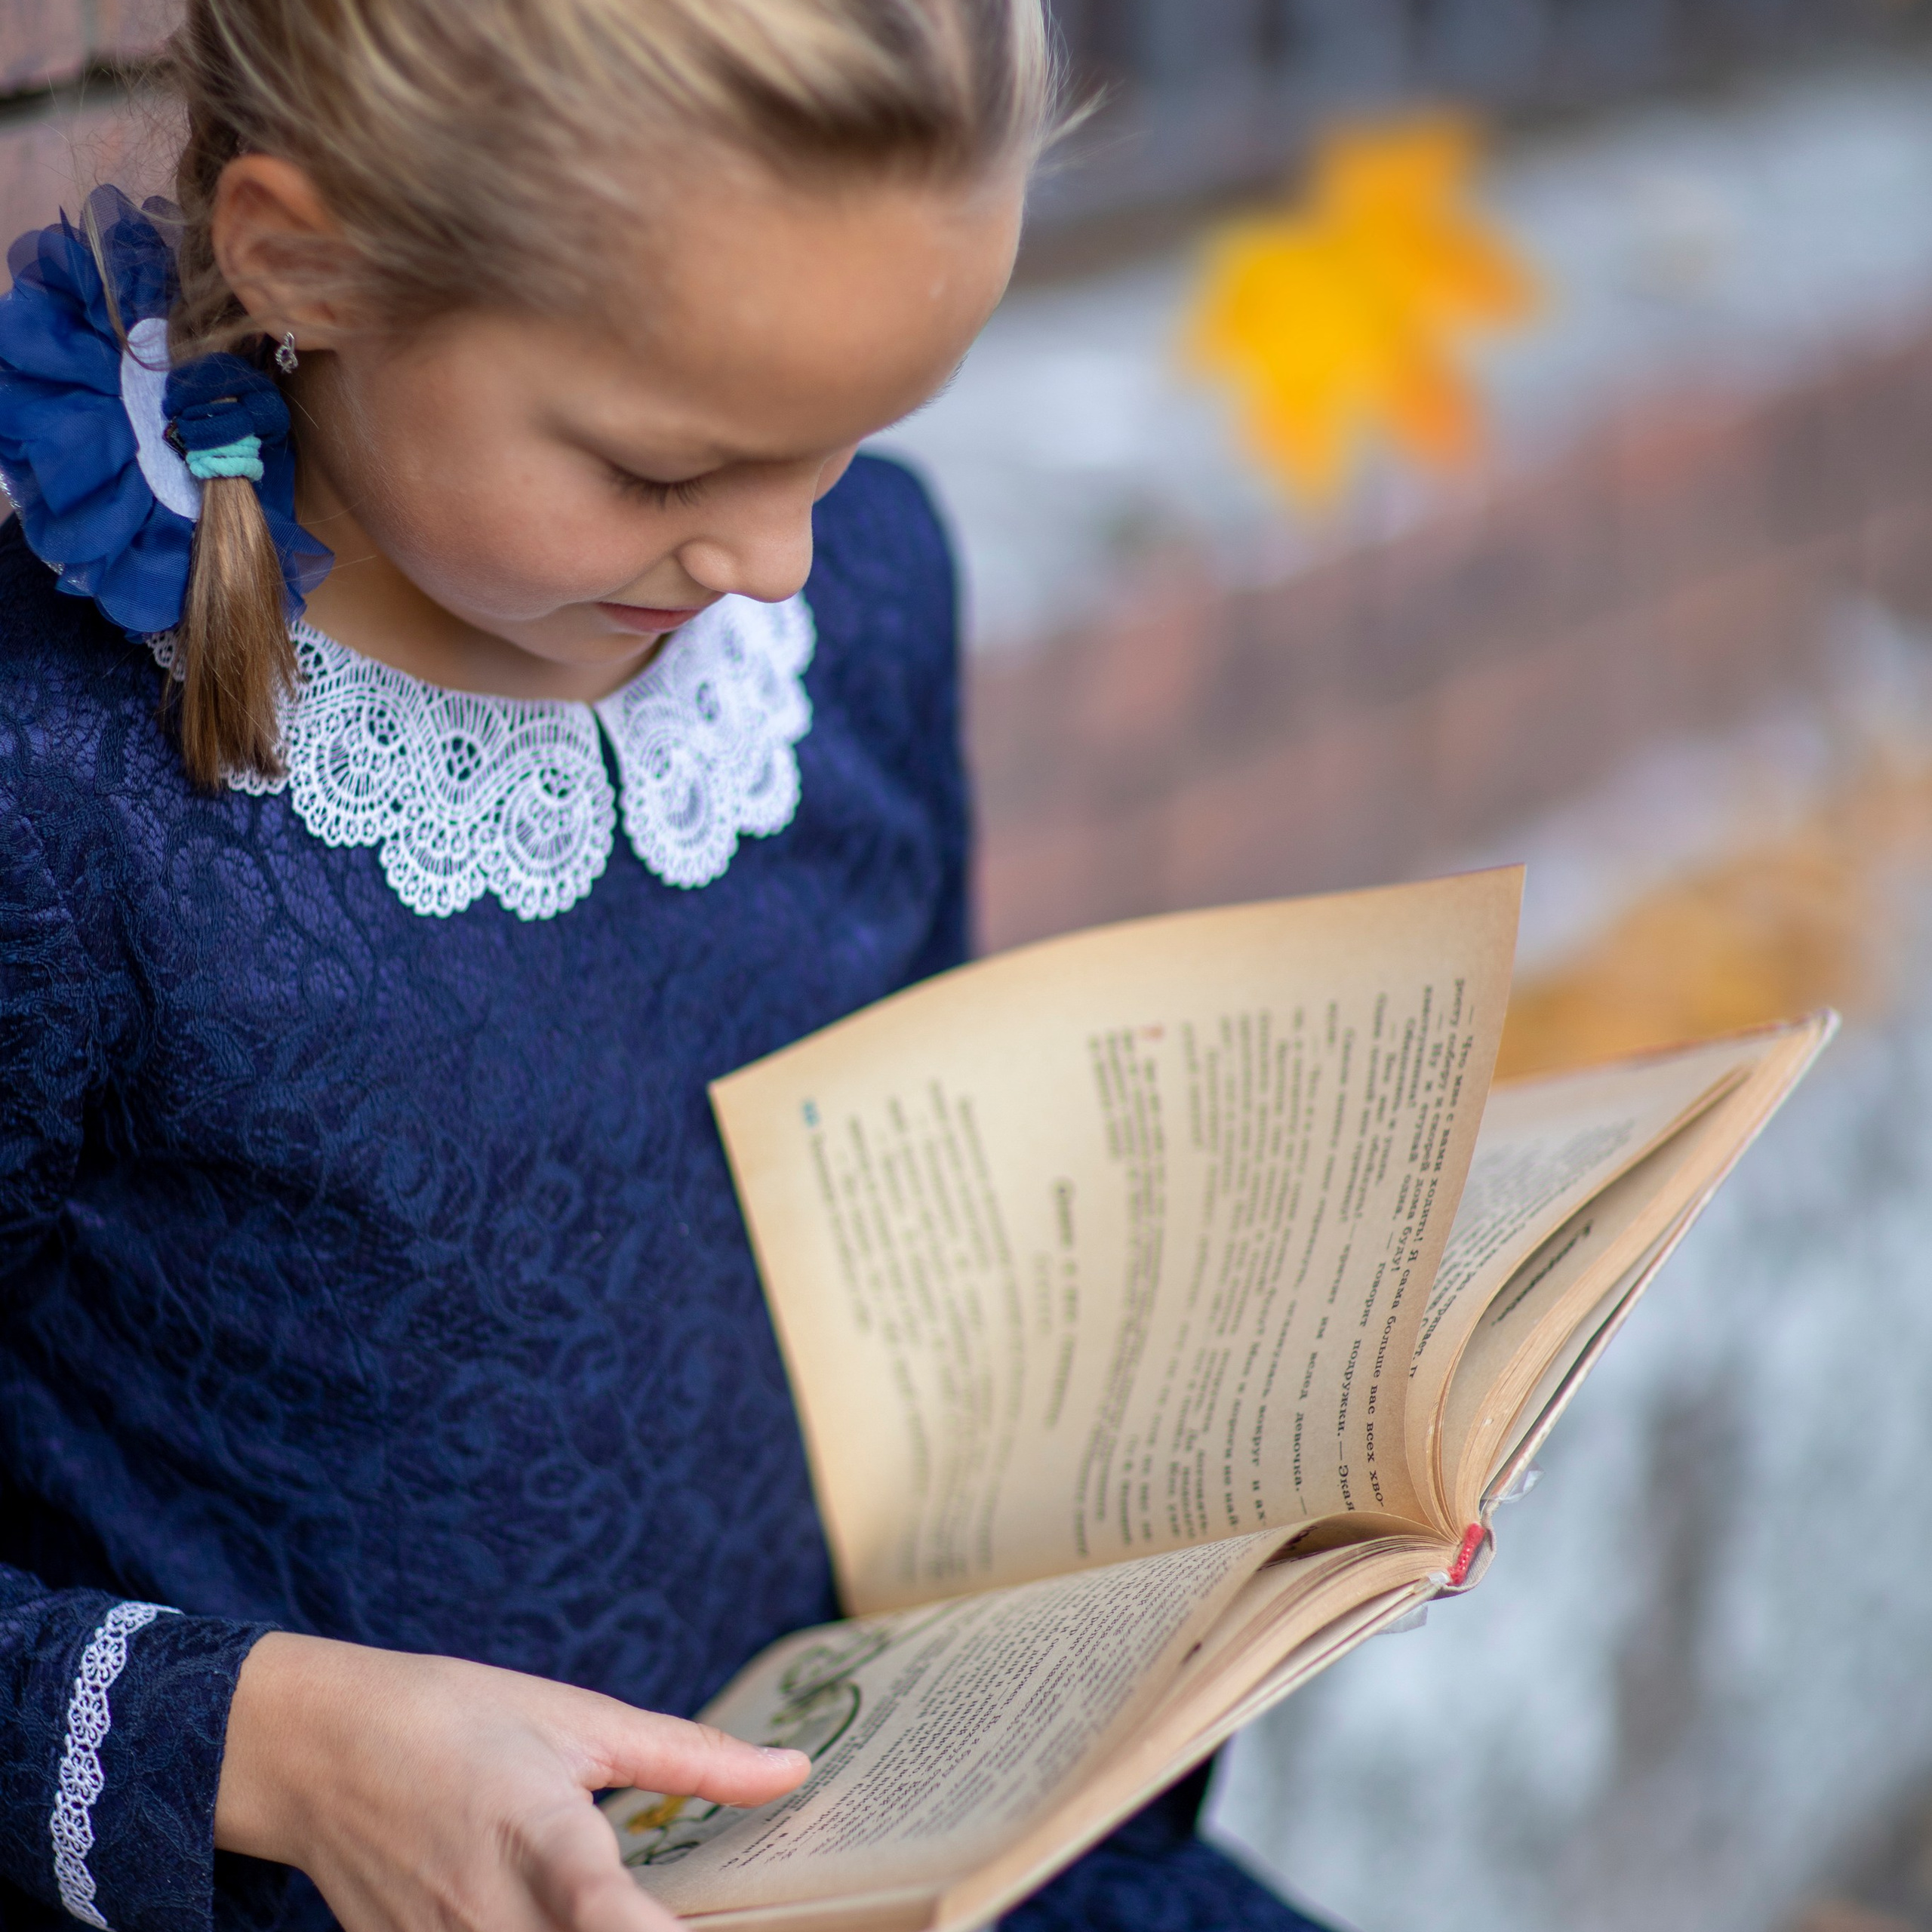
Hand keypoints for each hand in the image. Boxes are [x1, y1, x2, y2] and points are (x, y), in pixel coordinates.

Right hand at [214, 1631, 807, 1931]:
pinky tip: (565, 1924)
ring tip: (648, 1916)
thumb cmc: (458, 1718)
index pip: (602, 1910)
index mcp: (538, 1831)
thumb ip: (692, 1756)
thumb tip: (795, 1769)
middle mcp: (486, 1910)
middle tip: (699, 1916)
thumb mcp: (579, 1719)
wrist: (321, 1747)